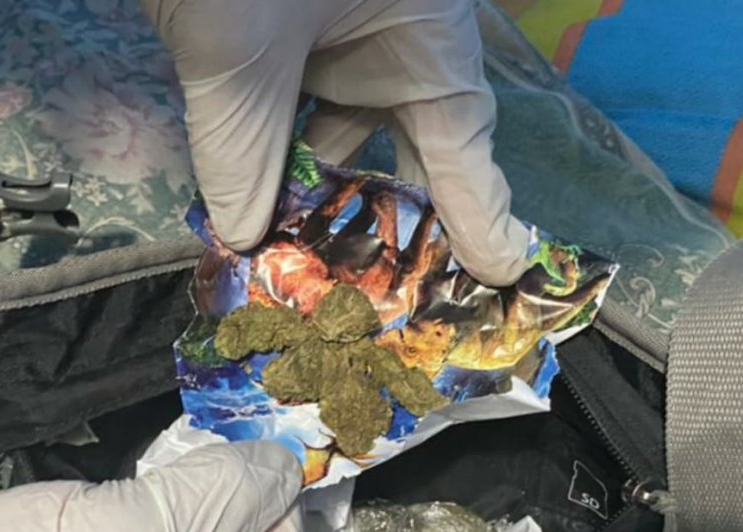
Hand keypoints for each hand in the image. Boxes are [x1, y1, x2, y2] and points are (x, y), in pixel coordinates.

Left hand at [142, 0, 529, 286]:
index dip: (482, 219)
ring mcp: (340, 32)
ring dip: (317, 186)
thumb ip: (241, 151)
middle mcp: (393, 40)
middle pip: (404, 149)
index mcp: (425, 39)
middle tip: (372, 292)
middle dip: (382, 216)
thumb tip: (242, 235)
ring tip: (299, 257)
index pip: (465, 151)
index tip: (502, 277)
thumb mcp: (239, 57)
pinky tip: (254, 193)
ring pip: (341, 127)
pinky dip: (277, 144)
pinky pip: (295, 101)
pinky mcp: (287, 28)